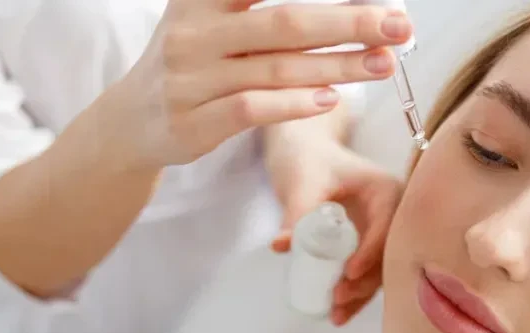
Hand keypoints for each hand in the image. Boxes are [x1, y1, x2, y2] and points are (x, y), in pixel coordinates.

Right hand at [98, 0, 412, 170]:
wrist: (130, 122)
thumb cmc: (192, 63)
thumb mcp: (211, 19)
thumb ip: (262, 7)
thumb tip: (347, 3)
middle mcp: (194, 34)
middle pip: (285, 23)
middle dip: (349, 22)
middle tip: (398, 24)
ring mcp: (191, 80)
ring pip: (277, 69)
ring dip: (338, 66)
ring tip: (383, 62)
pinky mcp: (194, 123)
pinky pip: (252, 110)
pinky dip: (295, 104)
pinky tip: (331, 99)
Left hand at [266, 135, 402, 325]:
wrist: (302, 149)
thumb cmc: (308, 157)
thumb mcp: (303, 181)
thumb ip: (296, 212)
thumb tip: (284, 246)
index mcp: (386, 190)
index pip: (387, 225)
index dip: (371, 252)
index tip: (348, 272)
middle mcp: (391, 213)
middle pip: (388, 254)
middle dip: (366, 281)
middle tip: (338, 296)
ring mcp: (379, 232)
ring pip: (378, 270)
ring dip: (360, 294)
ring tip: (336, 314)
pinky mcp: (364, 246)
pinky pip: (363, 274)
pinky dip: (352, 294)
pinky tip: (337, 315)